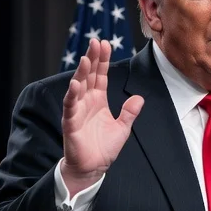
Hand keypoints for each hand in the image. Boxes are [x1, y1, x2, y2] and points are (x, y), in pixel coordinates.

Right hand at [60, 39, 142, 195]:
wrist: (93, 168)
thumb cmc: (104, 148)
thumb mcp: (123, 128)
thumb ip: (130, 112)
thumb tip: (139, 98)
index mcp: (98, 100)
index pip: (100, 75)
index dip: (103, 60)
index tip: (105, 44)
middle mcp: (86, 101)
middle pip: (89, 76)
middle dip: (93, 59)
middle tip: (96, 42)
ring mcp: (77, 110)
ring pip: (78, 87)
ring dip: (82, 73)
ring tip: (87, 58)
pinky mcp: (70, 122)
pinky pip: (70, 106)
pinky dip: (72, 95)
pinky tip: (75, 84)